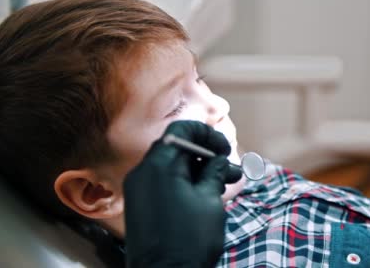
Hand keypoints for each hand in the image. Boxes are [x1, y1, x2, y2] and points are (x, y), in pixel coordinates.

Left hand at [123, 121, 238, 267]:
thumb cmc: (189, 238)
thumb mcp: (209, 199)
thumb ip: (213, 172)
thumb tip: (217, 160)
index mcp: (158, 165)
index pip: (181, 131)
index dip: (207, 134)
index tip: (226, 149)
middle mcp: (142, 172)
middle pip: (177, 148)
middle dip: (206, 155)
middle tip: (231, 169)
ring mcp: (139, 189)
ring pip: (172, 167)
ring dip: (198, 171)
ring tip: (226, 183)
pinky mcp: (140, 205)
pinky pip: (163, 182)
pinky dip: (185, 183)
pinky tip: (207, 194)